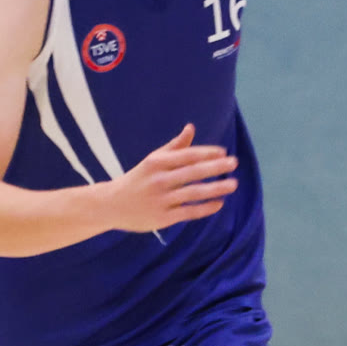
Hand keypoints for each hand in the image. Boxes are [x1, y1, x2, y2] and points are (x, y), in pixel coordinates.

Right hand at [106, 124, 238, 231]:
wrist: (111, 205)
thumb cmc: (138, 179)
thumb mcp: (152, 160)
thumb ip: (174, 147)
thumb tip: (191, 127)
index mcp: (156, 163)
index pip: (186, 155)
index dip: (206, 153)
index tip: (224, 153)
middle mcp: (159, 180)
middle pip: (193, 172)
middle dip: (215, 167)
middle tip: (234, 163)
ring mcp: (161, 200)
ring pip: (194, 192)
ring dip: (216, 188)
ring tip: (233, 184)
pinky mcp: (162, 218)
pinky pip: (189, 212)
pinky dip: (205, 208)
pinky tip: (219, 203)